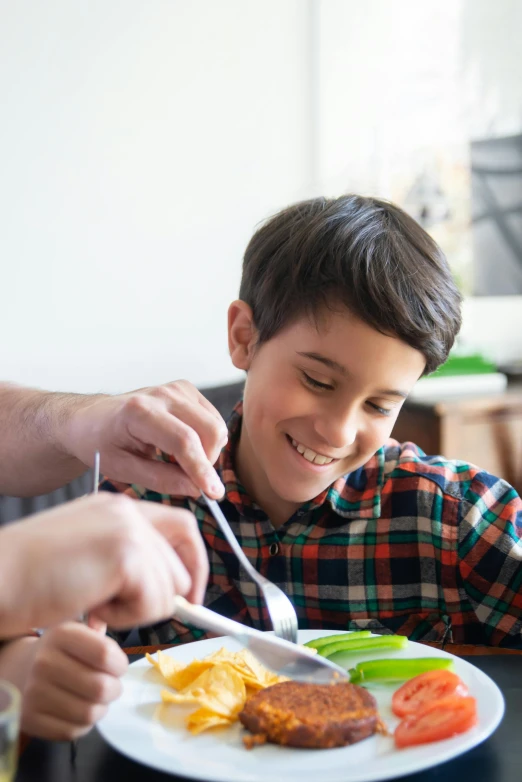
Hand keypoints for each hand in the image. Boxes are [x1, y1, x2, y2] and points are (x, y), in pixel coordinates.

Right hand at [0, 493, 208, 636]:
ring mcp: (129, 529)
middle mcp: (127, 510)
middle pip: (181, 562)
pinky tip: (93, 609)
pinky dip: (126, 618)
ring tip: (95, 606)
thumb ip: (127, 560)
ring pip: (170, 588)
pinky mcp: (125, 554)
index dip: (192, 562)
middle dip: (161, 598)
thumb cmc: (28, 579)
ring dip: (137, 611)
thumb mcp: (86, 556)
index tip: (190, 596)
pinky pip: (153, 602)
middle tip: (116, 609)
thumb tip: (177, 591)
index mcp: (117, 507)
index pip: (181, 526)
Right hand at [21, 623, 127, 740]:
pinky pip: (72, 731)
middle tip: (112, 686)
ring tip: (97, 699)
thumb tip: (118, 653)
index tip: (118, 667)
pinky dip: (83, 724)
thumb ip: (103, 635)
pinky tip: (79, 710)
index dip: (120, 665)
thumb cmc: (61, 650)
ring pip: (89, 714)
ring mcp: (35, 694)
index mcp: (61, 635)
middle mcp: (44, 663)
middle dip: (115, 689)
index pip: (105, 655)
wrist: (19, 670)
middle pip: (101, 688)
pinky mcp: (31, 720)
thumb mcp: (78, 631)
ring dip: (101, 708)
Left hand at [63, 380, 227, 497]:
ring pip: (216, 426)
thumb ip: (160, 480)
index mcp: (140, 412)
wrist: (91, 417)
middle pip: (210, 430)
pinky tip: (182, 447)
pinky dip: (206, 440)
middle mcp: (163, 395)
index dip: (202, 469)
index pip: (184, 441)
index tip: (214, 493)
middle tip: (189, 479)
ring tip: (179, 462)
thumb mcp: (121, 469)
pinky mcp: (186, 390)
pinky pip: (213, 419)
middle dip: (207, 462)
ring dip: (207, 452)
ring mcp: (177, 389)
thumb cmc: (101, 443)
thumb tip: (196, 489)